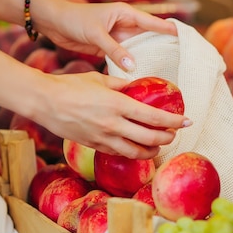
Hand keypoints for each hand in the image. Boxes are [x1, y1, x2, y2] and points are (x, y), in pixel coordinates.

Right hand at [30, 71, 188, 159]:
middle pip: (149, 138)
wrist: (45, 101)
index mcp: (117, 104)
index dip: (174, 121)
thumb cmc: (71, 85)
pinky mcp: (93, 145)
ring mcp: (102, 138)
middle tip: (175, 133)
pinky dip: (132, 152)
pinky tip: (136, 148)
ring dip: (152, 150)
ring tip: (159, 144)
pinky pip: (118, 153)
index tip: (187, 120)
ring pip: (135, 152)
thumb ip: (121, 85)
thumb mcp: (99, 79)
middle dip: (167, 137)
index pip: (153, 116)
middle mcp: (113, 124)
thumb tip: (137, 87)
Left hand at [36, 0, 177, 71]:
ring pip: (137, 49)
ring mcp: (117, 36)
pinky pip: (124, 57)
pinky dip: (130, 65)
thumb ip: (114, 49)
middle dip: (162, 47)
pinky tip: (138, 77)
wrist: (53, 22)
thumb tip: (133, 67)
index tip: (186, 39)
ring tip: (163, 73)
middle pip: (149, 36)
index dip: (169, 30)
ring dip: (146, 59)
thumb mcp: (96, 34)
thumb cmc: (75, 20)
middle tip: (179, 62)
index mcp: (125, 14)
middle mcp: (124, 24)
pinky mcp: (108, 46)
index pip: (153, 22)